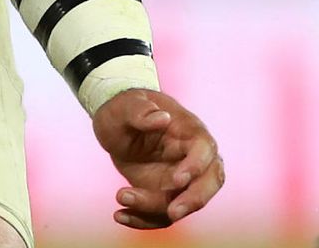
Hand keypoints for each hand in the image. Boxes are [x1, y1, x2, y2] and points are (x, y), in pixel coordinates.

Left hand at [93, 88, 224, 228]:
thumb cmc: (125, 109)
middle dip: (194, 199)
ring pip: (182, 201)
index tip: (178, 179)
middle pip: (209, 182)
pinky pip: (161, 213)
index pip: (205, 151)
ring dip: (155, 209)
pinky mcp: (164, 193)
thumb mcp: (125, 105)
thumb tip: (161, 119)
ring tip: (121, 196)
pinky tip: (120, 215)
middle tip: (172, 212)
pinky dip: (143, 219)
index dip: (196, 166)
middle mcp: (192, 157)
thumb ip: (141, 111)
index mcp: (189, 131)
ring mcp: (180, 178)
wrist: (116, 123)